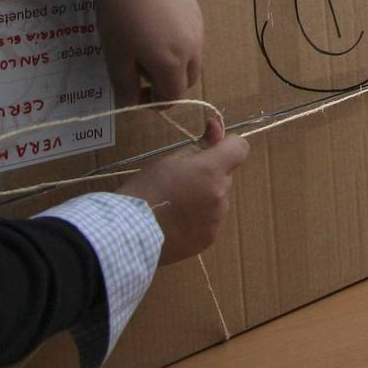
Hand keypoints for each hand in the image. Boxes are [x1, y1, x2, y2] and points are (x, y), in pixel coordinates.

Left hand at [96, 0, 204, 103]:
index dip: (154, 102)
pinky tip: (155, 25)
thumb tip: (132, 103)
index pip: (172, 97)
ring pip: (192, 59)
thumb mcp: (115, 54)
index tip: (135, 91)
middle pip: (187, 80)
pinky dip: (178, 43)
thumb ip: (125, 85)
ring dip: (174, 64)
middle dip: (167, 84)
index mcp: (172, 64)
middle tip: (141, 71)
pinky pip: (192, 38)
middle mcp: (193, 49)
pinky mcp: (196, 10)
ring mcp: (198, 27)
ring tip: (147, 45)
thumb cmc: (120, 15)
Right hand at [117, 121, 249, 265]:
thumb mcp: (168, 161)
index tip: (210, 149)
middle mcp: (221, 195)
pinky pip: (210, 222)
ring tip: (173, 208)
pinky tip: (174, 225)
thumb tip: (217, 127)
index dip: (226, 146)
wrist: (127, 235)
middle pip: (224, 176)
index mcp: (212, 171)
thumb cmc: (144, 191)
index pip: (240, 148)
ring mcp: (216, 220)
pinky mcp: (208, 240)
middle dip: (208, 176)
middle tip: (179, 183)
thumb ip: (198, 146)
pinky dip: (197, 220)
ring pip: (218, 200)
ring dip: (204, 199)